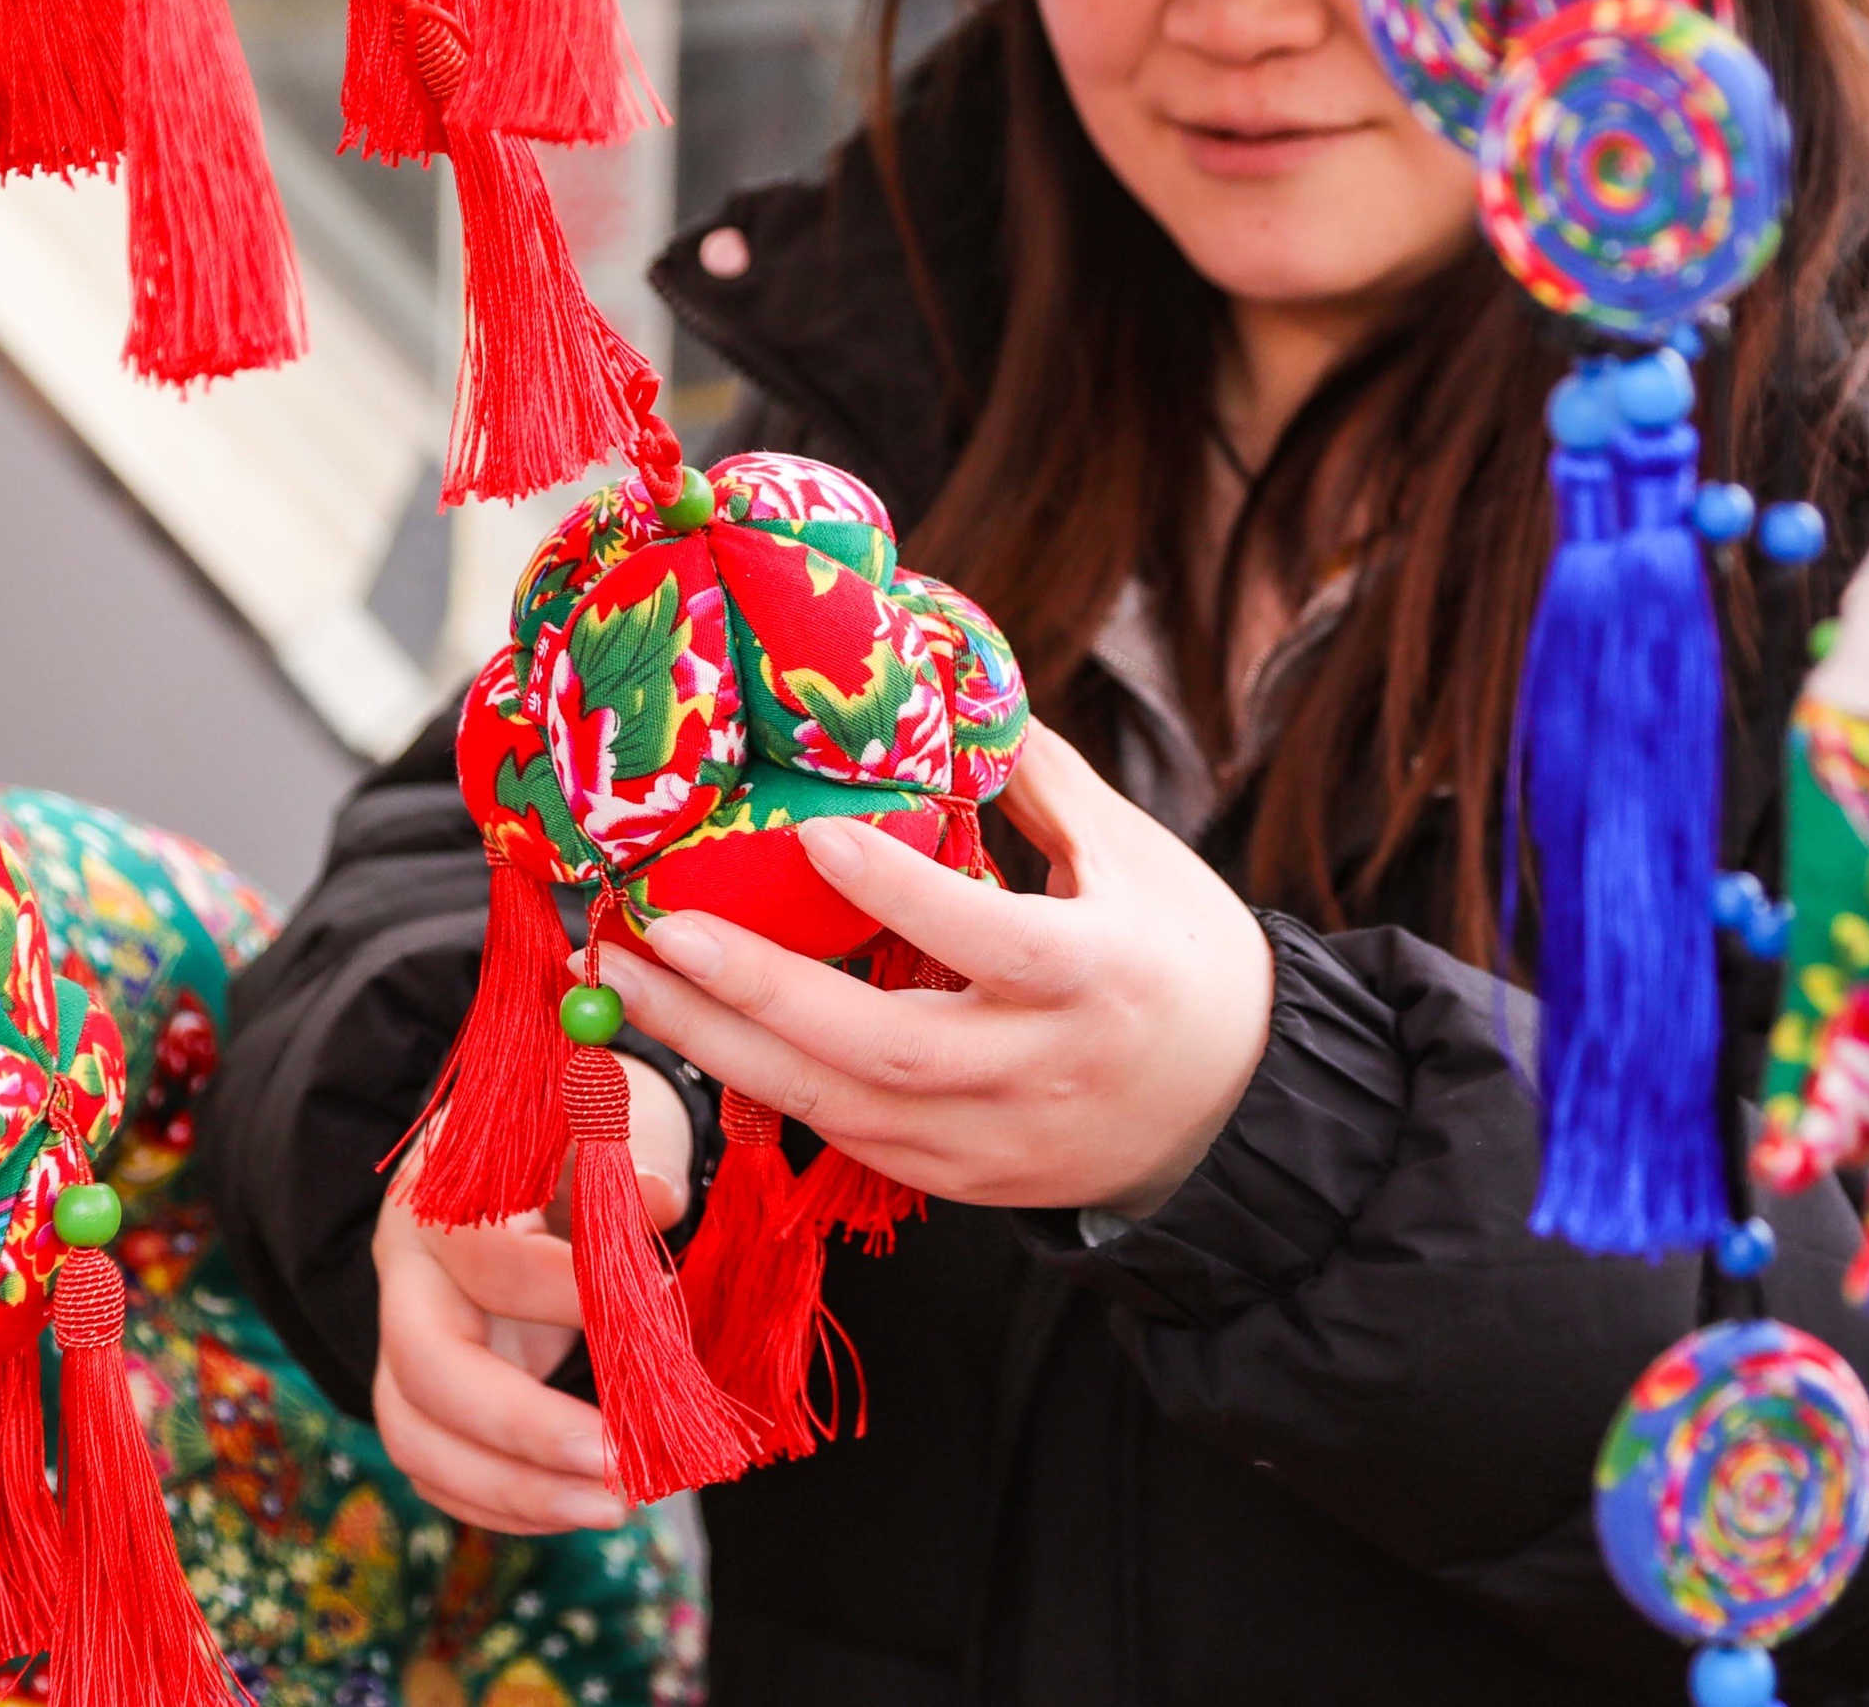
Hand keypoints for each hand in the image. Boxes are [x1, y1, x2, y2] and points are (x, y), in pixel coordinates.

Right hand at [370, 1062, 693, 1535]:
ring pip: (418, 1438)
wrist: (521, 1177)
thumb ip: (623, 1165)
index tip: (659, 1297)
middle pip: (428, 1367)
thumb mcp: (602, 1134)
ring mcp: (398, 1347)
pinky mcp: (416, 1402)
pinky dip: (506, 1504)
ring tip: (617, 1506)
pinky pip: (437, 1471)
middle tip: (623, 1462)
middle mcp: (404, 1277)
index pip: (482, 1252)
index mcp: (440, 1196)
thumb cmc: (571, 1150)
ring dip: (517, 1489)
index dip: (564, 1285)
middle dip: (525, 1426)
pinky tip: (579, 1510)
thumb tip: (658, 1202)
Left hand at [594, 725, 1275, 1221]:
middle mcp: (1039, 1070)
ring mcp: (996, 1140)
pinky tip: (700, 1033)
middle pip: (881, 1047)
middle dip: (754, 993)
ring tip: (627, 983)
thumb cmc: (1189, 961)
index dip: (900, 892)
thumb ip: (1041, 783)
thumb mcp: (1137, 858)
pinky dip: (769, 1088)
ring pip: (841, 1110)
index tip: (811, 831)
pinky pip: (849, 1140)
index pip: (988, 938)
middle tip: (651, 932)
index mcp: (1095, 976)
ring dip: (723, 1048)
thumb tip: (954, 687)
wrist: (1241, 1110)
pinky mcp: (963, 1181)